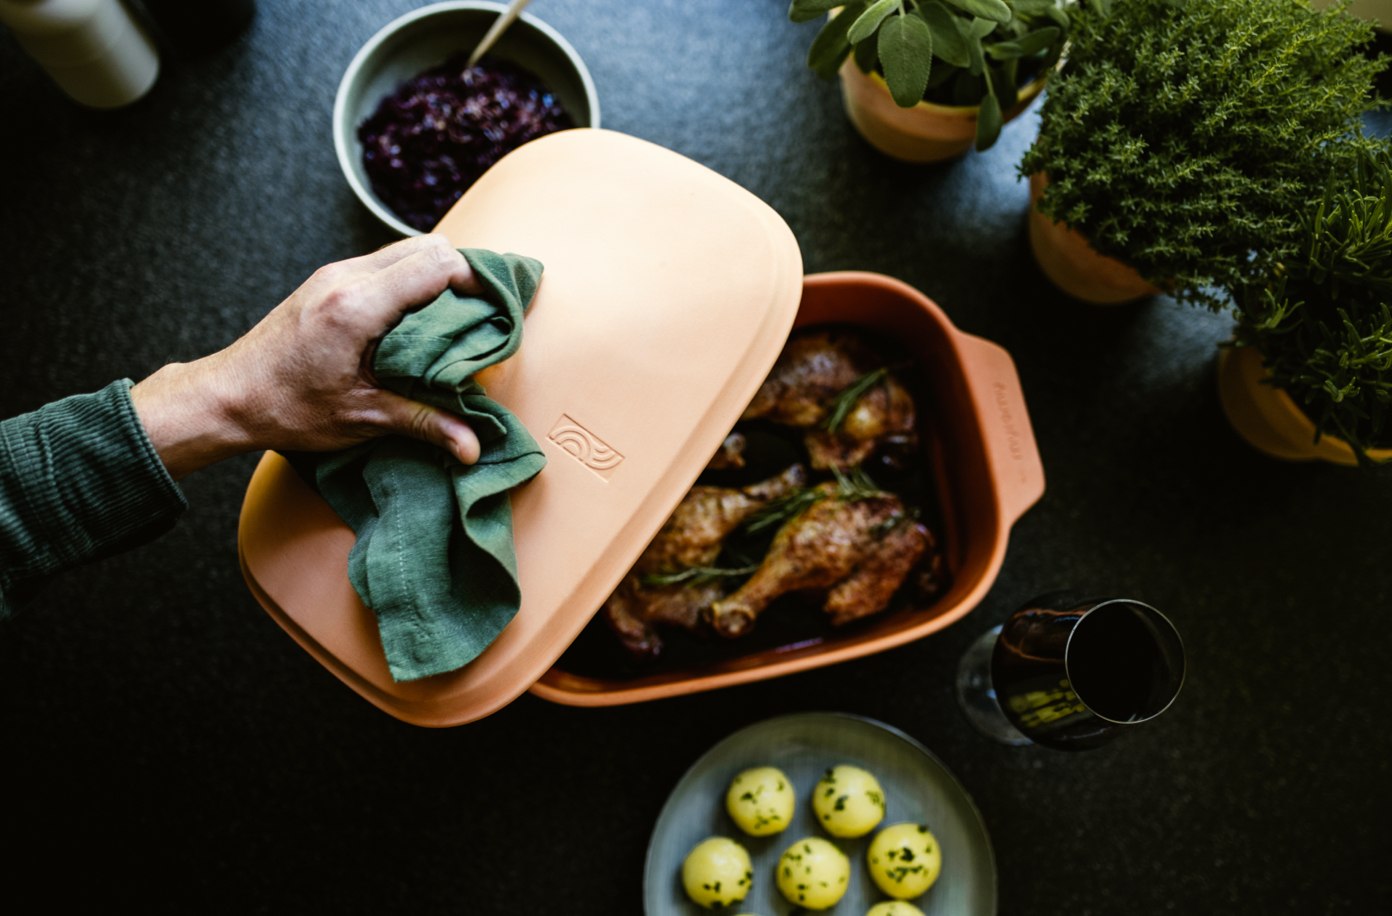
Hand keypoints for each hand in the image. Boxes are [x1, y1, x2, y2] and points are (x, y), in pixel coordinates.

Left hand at [131, 234, 482, 478]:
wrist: (228, 397)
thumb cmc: (286, 408)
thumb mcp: (362, 418)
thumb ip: (424, 423)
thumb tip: (473, 448)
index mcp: (356, 306)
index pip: (436, 264)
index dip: (477, 281)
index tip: (498, 312)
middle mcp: (346, 278)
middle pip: (429, 246)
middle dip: (464, 277)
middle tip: (482, 318)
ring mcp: (335, 273)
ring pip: (408, 250)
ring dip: (438, 278)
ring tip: (454, 323)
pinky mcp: (330, 280)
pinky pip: (387, 263)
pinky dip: (413, 282)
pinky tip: (418, 322)